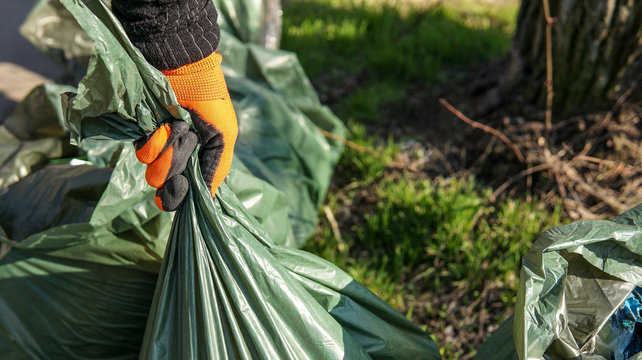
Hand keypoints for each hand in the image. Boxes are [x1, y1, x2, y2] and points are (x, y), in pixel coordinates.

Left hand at [135, 53, 237, 210]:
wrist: (184, 69)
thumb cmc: (210, 101)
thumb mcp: (223, 136)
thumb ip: (216, 169)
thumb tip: (207, 200)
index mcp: (199, 163)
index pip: (185, 194)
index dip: (179, 196)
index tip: (181, 187)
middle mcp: (178, 159)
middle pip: (167, 185)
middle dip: (175, 165)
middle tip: (188, 141)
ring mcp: (160, 147)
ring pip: (154, 171)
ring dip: (169, 149)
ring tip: (179, 126)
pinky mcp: (144, 135)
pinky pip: (143, 152)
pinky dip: (156, 139)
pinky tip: (164, 123)